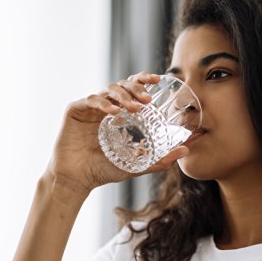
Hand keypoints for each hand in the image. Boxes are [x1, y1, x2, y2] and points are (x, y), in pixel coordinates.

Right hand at [44, 71, 189, 197]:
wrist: (77, 180)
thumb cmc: (104, 171)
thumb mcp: (136, 165)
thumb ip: (160, 159)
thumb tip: (186, 150)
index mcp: (119, 113)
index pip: (132, 89)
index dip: (144, 80)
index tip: (158, 80)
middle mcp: (105, 106)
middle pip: (122, 85)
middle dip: (136, 88)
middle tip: (147, 99)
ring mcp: (90, 107)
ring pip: (109, 90)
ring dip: (123, 96)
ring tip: (134, 108)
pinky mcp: (75, 109)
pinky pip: (91, 99)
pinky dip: (104, 103)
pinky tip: (113, 112)